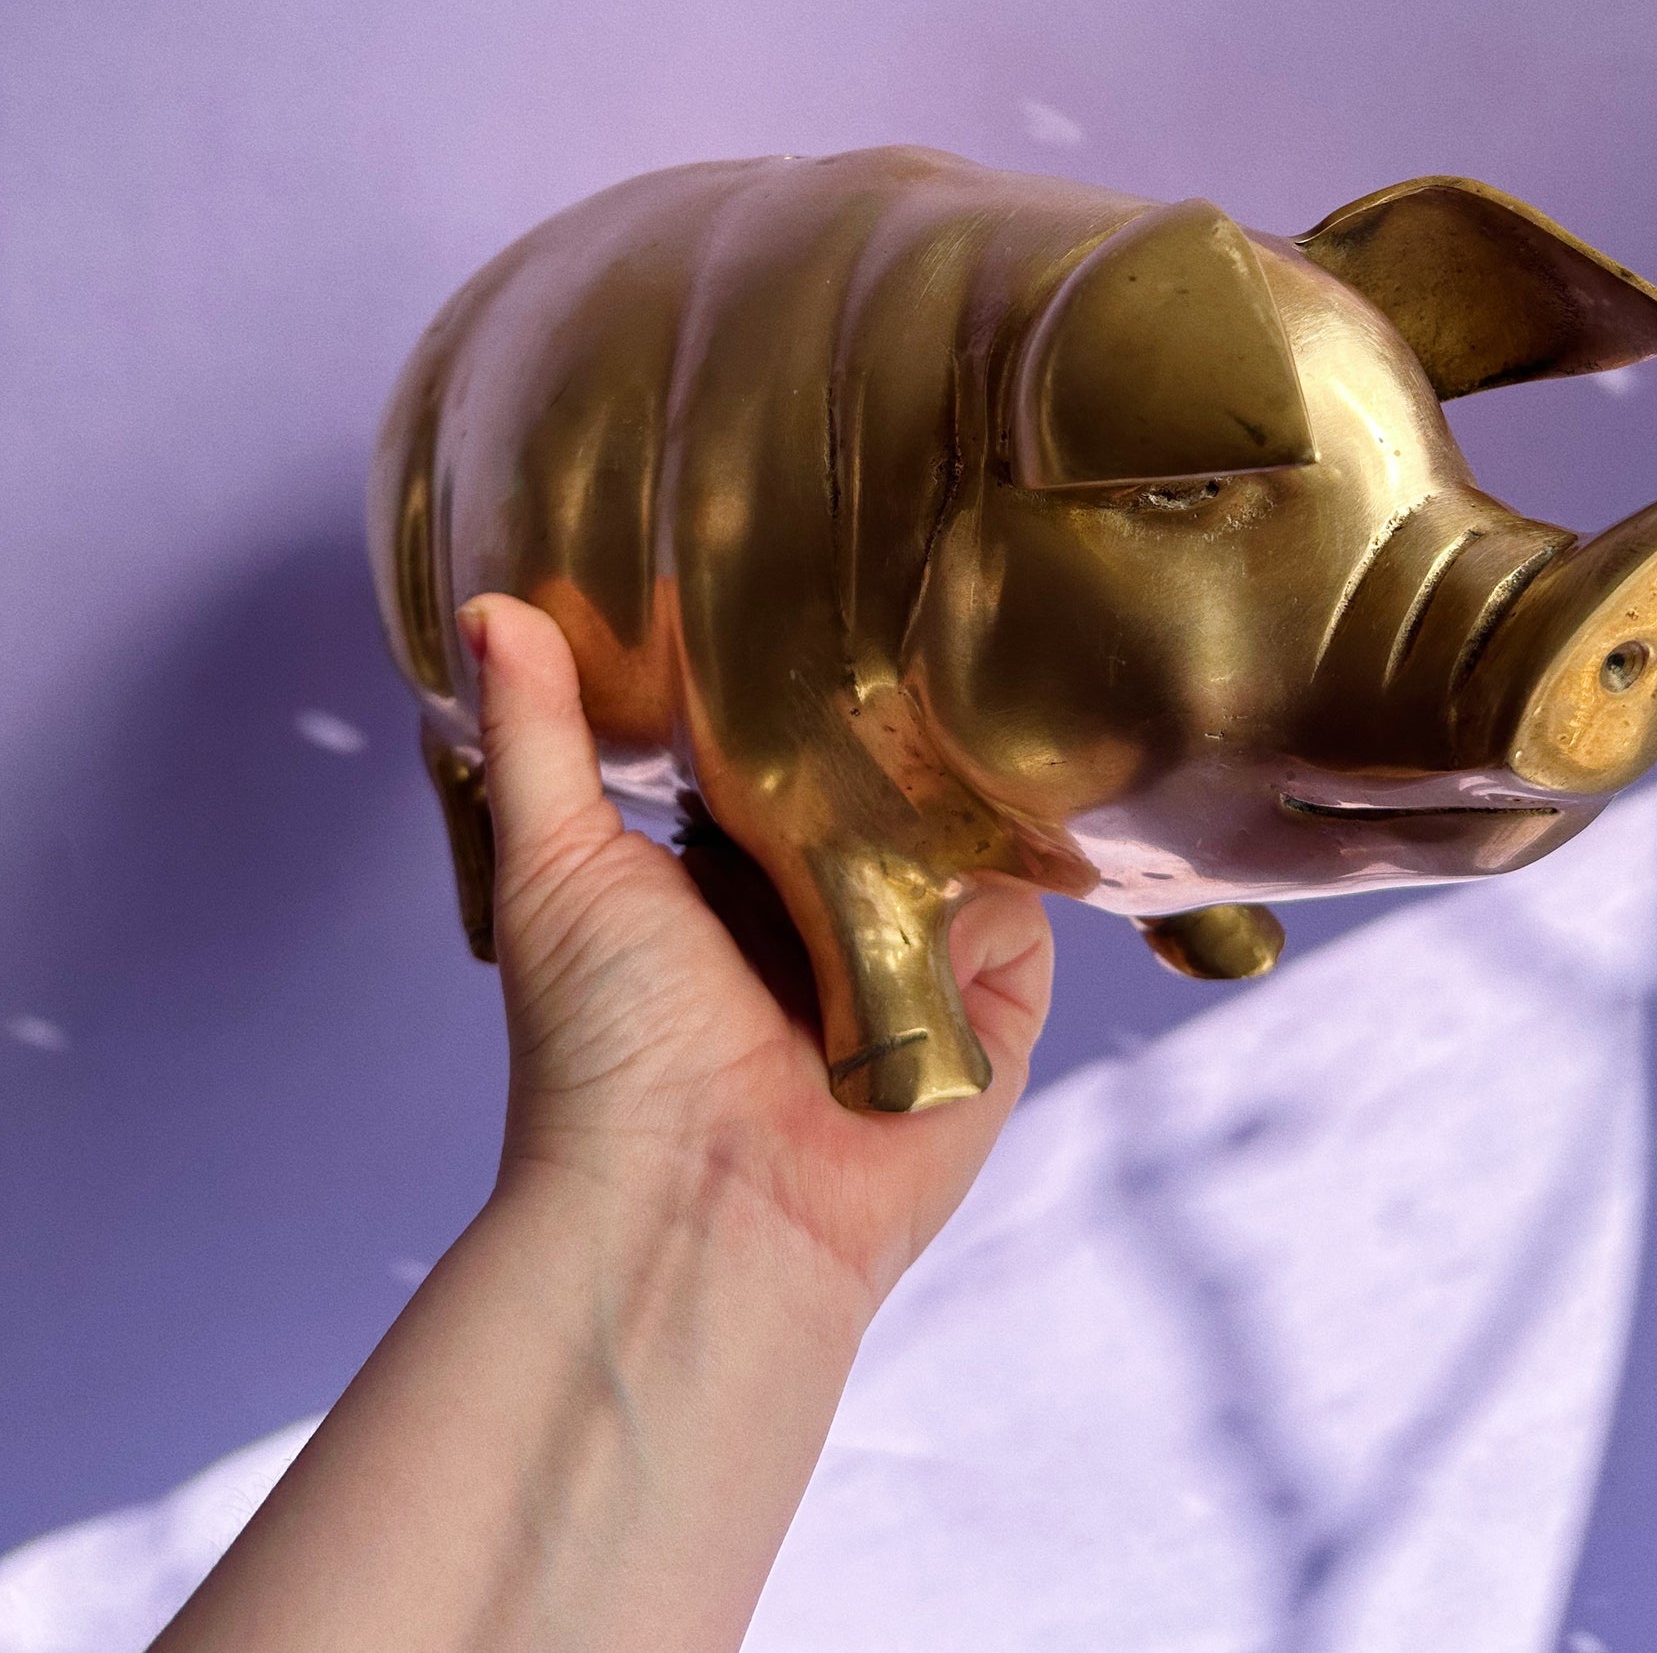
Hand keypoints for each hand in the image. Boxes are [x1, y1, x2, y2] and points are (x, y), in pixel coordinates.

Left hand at [459, 594, 1054, 1316]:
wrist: (694, 1209)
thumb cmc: (603, 1047)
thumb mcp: (557, 861)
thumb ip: (541, 735)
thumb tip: (495, 604)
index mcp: (727, 877)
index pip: (790, 755)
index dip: (807, 689)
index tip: (829, 586)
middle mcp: (825, 918)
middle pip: (891, 794)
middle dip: (904, 738)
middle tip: (922, 635)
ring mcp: (913, 971)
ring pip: (966, 845)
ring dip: (960, 809)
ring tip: (964, 737)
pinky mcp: (988, 1026)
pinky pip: (1024, 927)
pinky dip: (1003, 897)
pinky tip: (988, 848)